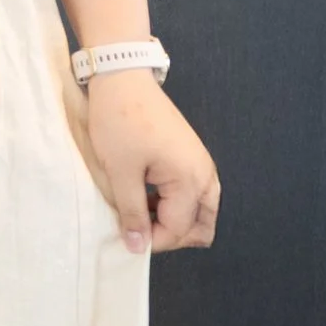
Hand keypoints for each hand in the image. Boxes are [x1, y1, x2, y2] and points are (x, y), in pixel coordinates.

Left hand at [85, 70, 220, 252]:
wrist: (123, 78)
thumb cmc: (119, 122)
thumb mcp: (120, 171)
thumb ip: (132, 212)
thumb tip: (138, 247)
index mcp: (192, 180)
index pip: (179, 229)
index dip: (152, 241)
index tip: (126, 239)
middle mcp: (206, 175)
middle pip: (202, 226)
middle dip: (172, 236)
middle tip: (139, 231)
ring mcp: (202, 164)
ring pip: (200, 211)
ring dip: (175, 221)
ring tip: (140, 216)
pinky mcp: (191, 156)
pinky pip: (193, 193)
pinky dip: (175, 204)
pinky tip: (146, 198)